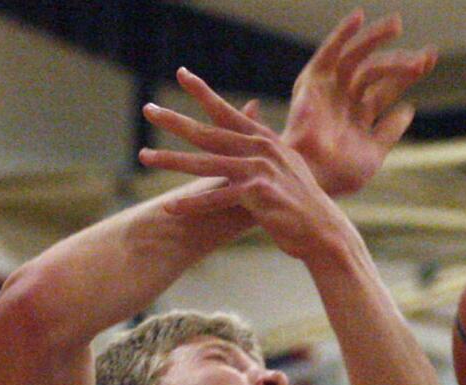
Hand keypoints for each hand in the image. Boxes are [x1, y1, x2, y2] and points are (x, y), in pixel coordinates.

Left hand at [138, 73, 357, 265]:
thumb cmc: (297, 199)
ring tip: (144, 156)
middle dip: (175, 121)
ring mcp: (259, 170)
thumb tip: (251, 109)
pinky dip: (192, 204)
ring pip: (206, 164)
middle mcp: (260, 149)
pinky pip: (216, 199)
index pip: (227, 111)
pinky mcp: (257, 194)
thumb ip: (262, 138)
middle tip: (148, 109)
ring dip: (172, 161)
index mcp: (264, 139)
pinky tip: (170, 207)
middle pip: (208, 133)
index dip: (203, 92)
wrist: (321, 229)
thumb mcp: (282, 161)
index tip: (181, 74)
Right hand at [284, 11, 436, 195]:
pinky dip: (341, 34)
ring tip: (397, 25)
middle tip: (422, 56)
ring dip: (376, 39)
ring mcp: (328, 91)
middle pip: (376, 71)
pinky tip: (359, 17)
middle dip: (400, 61)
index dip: (408, 74)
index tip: (429, 60)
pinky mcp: (312, 83)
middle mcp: (344, 101)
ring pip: (357, 58)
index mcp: (358, 118)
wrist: (313, 177)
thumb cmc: (339, 175)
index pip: (387, 88)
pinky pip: (328, 54)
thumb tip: (407, 109)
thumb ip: (390, 131)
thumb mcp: (374, 153)